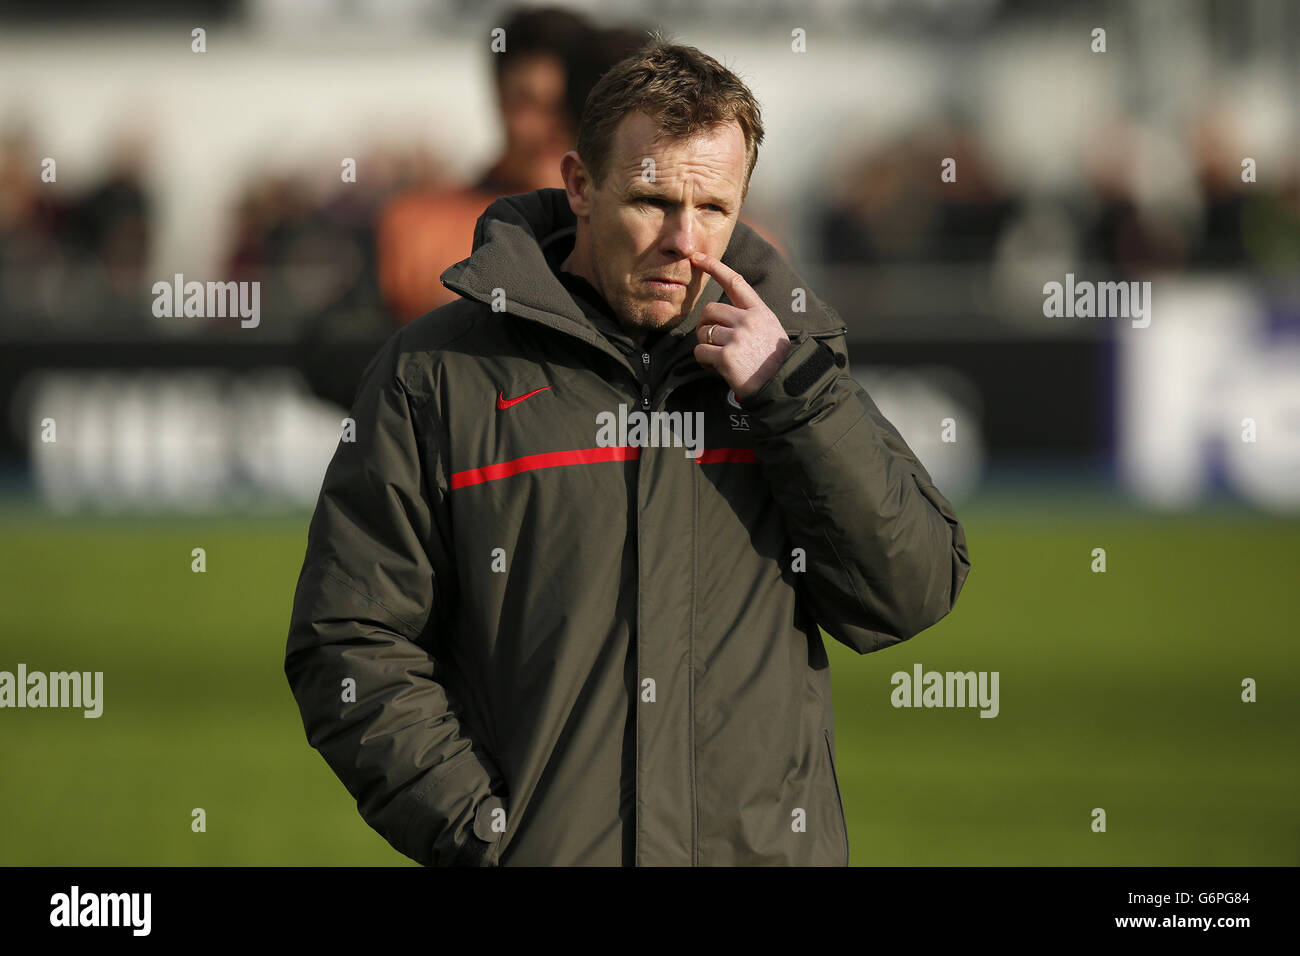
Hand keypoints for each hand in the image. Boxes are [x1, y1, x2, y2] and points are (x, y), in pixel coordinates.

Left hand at [690, 250, 792, 400]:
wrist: (783, 385)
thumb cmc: (773, 360)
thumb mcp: (770, 329)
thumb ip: (750, 316)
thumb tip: (721, 311)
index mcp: (759, 311)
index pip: (735, 282)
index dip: (714, 267)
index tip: (697, 258)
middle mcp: (748, 320)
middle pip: (710, 309)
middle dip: (706, 324)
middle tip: (712, 339)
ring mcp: (737, 337)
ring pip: (703, 332)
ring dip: (705, 345)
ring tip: (718, 357)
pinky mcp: (727, 356)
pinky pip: (700, 351)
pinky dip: (703, 361)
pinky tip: (715, 367)